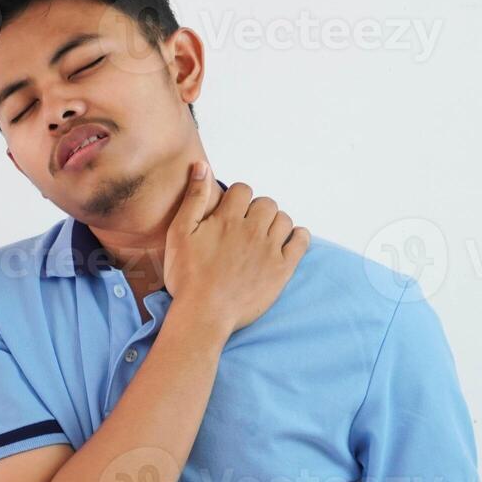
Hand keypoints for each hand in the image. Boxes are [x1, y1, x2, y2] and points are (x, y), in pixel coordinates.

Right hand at [163, 161, 309, 337]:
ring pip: (284, 220)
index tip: (231, 213)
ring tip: (263, 236)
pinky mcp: (282, 270)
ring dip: (275, 223)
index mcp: (228, 219)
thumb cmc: (187, 277)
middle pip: (267, 203)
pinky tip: (289, 241)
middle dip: (257, 210)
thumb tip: (201, 166)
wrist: (204, 315)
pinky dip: (298, 236)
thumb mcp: (179, 234)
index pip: (243, 190)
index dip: (237, 199)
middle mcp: (252, 230)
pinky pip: (301, 242)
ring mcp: (269, 250)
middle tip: (246, 228)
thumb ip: (193, 198)